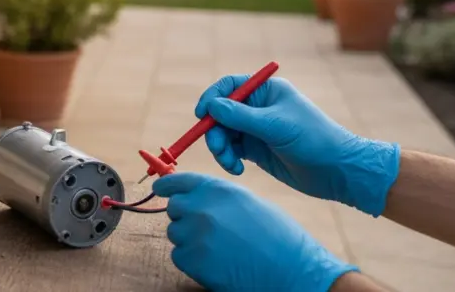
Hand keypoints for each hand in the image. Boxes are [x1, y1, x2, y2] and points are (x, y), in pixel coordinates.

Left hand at [155, 172, 356, 291]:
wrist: (293, 272)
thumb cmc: (279, 237)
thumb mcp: (248, 202)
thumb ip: (217, 196)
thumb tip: (193, 196)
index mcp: (216, 189)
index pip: (175, 181)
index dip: (167, 187)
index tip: (160, 190)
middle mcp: (201, 208)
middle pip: (174, 208)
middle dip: (185, 216)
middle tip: (207, 228)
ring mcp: (194, 235)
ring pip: (175, 232)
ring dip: (190, 239)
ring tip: (220, 247)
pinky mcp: (192, 261)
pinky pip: (179, 255)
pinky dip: (192, 260)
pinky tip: (217, 262)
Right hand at [197, 74, 399, 215]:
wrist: (338, 171)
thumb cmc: (312, 140)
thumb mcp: (274, 125)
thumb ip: (240, 116)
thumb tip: (211, 106)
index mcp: (265, 91)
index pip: (228, 87)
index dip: (211, 98)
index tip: (201, 115)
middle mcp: (258, 107)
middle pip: (221, 113)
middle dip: (215, 131)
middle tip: (219, 149)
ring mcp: (256, 129)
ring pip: (223, 133)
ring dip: (221, 148)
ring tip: (231, 164)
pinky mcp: (256, 150)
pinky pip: (231, 150)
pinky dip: (229, 159)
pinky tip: (237, 169)